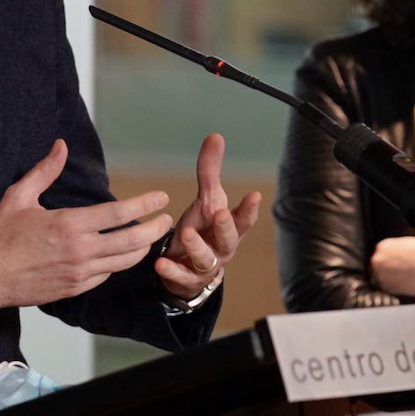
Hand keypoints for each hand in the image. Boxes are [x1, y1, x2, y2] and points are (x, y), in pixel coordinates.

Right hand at [0, 139, 173, 311]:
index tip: (161, 197)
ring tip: (152, 238)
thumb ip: (44, 170)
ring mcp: (79, 273)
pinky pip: (106, 276)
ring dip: (142, 249)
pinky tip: (122, 255)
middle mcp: (79, 251)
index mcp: (69, 224)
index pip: (119, 213)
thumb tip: (60, 146)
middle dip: (155, 229)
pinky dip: (118, 264)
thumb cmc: (0, 236)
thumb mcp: (20, 196)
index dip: (145, 204)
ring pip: (123, 262)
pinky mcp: (74, 289)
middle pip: (132, 241)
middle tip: (166, 219)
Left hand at [156, 134, 261, 299]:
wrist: (189, 268)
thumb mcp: (206, 200)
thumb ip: (210, 171)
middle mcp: (221, 248)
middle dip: (226, 227)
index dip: (249, 208)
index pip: (244, 219)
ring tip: (186, 232)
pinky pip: (181, 277)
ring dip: (197, 247)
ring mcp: (205, 266)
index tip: (254, 195)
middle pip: (229, 240)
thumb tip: (215, 136)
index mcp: (229, 228)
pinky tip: (160, 262)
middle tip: (220, 213)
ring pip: (206, 259)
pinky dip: (172, 270)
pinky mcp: (186, 279)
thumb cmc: (203, 229)